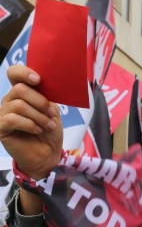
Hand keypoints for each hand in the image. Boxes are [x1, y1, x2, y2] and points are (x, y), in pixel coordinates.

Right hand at [0, 65, 63, 179]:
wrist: (48, 153)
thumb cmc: (49, 130)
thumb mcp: (51, 109)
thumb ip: (45, 95)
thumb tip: (43, 84)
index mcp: (21, 92)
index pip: (14, 73)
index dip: (24, 72)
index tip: (38, 80)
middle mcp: (10, 100)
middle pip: (20, 89)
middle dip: (40, 102)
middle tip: (51, 114)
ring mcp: (3, 113)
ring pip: (19, 105)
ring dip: (38, 116)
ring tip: (48, 125)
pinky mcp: (1, 127)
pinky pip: (12, 119)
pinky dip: (29, 124)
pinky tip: (37, 130)